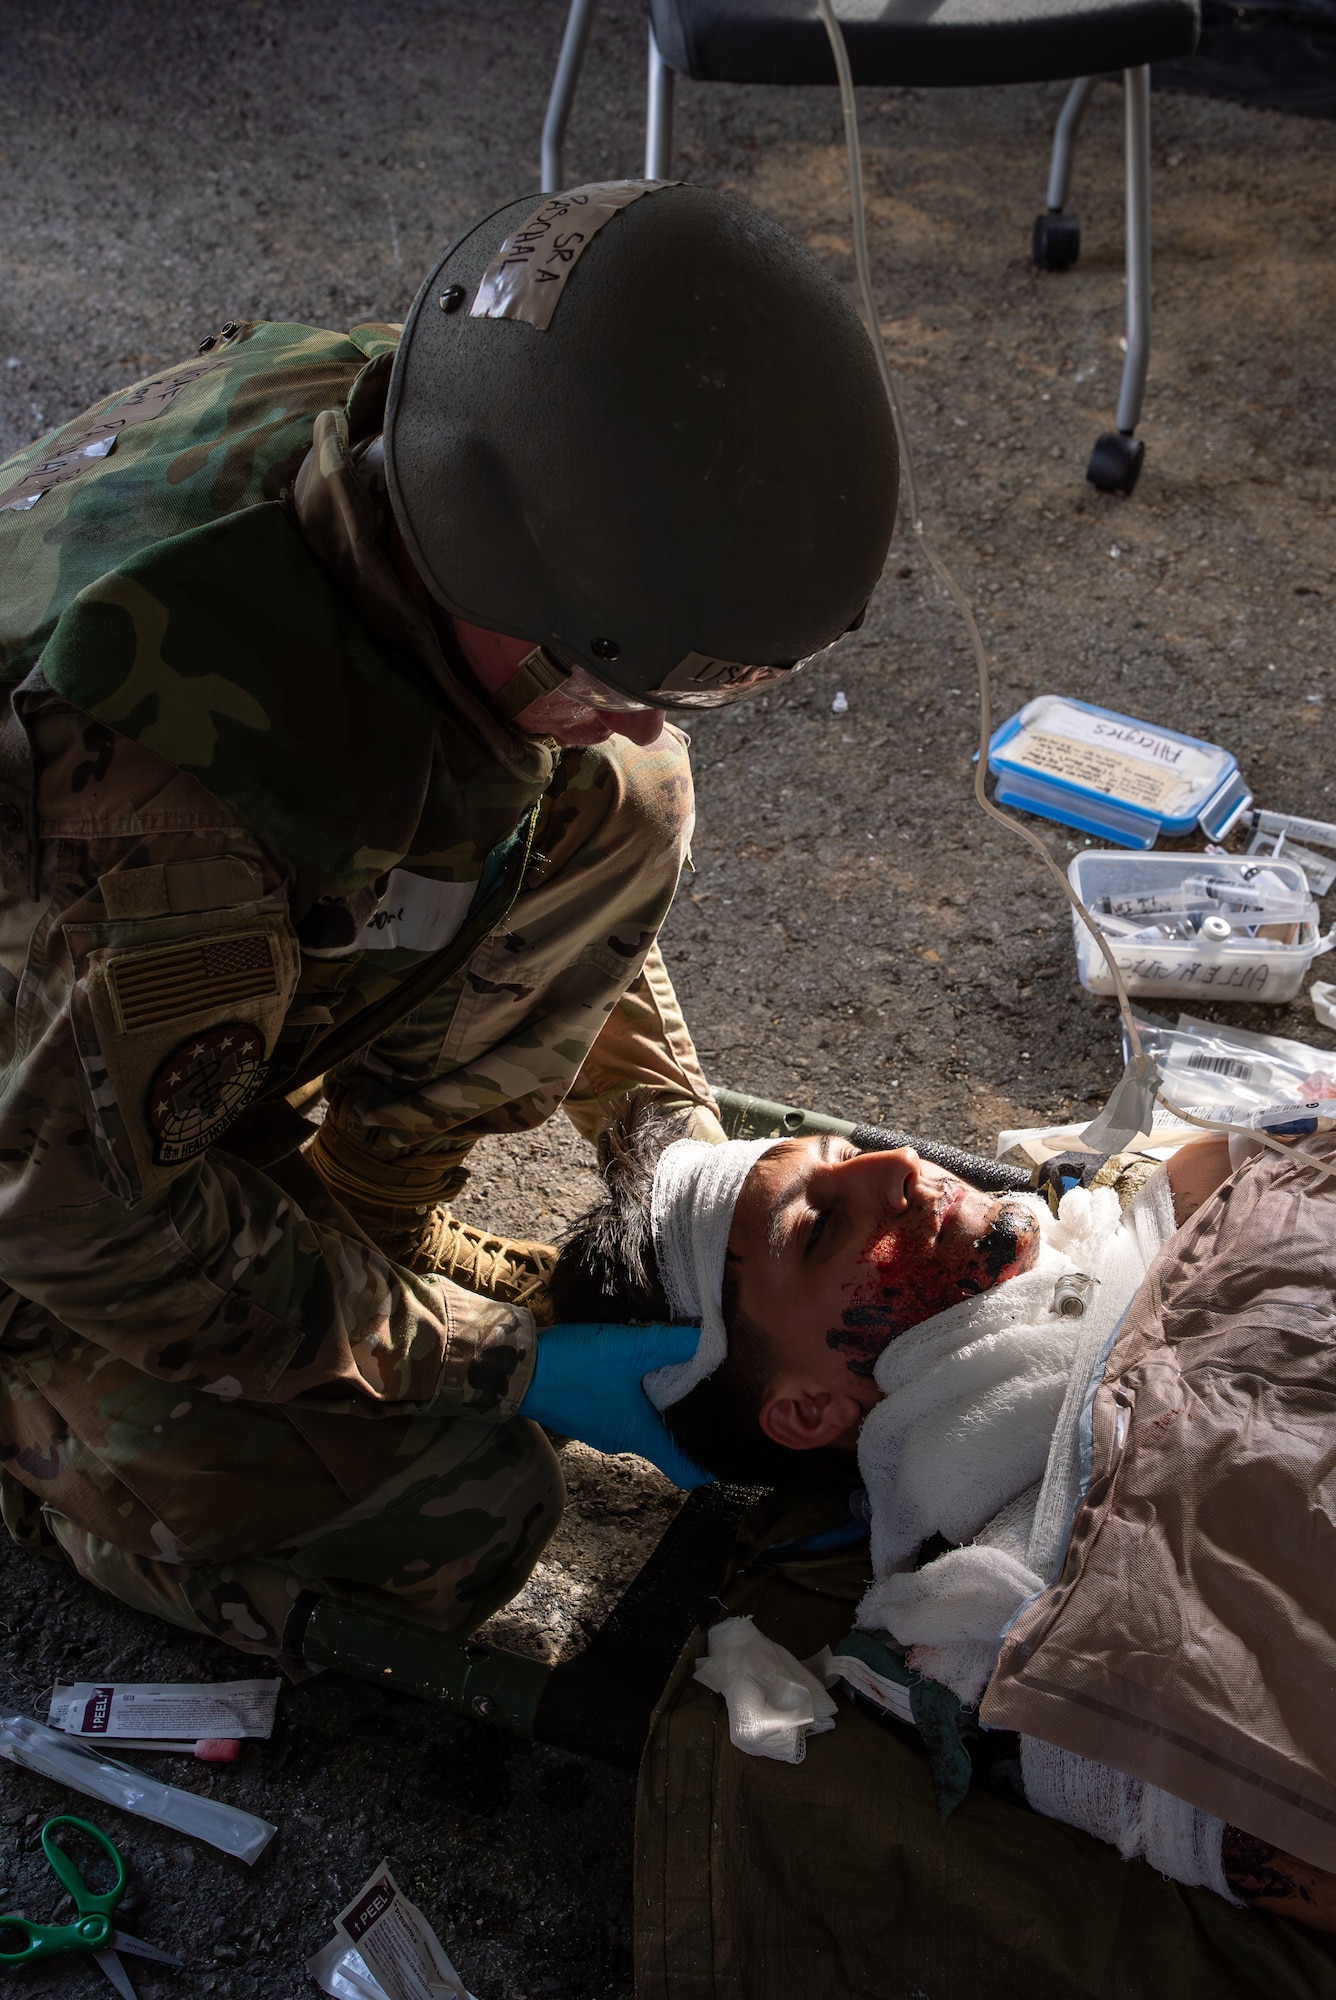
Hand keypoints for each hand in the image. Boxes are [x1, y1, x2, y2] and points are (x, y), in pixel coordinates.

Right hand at [518, 1322, 712, 1488]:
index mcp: (639, 1436)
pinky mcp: (584, 1415)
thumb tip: (709, 1337)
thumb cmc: (576, 1366)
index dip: (709, 1466)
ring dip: (660, 1405)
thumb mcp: (632, 1348)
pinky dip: (636, 1397)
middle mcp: (621, 1441)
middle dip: (688, 1422)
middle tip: (712, 1394)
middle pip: (666, 1443)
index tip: (728, 1451)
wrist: (518, 1368)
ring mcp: (600, 1430)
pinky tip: (640, 1368)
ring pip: (643, 1424)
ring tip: (680, 1373)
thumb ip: (674, 1343)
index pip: (685, 1471)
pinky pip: (621, 1412)